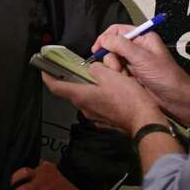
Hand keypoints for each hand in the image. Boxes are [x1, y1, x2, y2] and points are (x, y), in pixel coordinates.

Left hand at [42, 61, 165, 136]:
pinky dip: (98, 95)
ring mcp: (94, 116)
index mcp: (81, 96)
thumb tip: (93, 69)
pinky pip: (97, 104)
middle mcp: (84, 108)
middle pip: (71, 91)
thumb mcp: (110, 75)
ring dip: (87, 87)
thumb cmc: (128, 98)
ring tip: (97, 76)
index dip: (47, 77)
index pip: (56, 87)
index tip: (44, 70)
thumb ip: (97, 69)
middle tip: (74, 68)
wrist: (144, 121)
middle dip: (72, 79)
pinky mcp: (105, 120)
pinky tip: (109, 89)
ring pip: (85, 97)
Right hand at [92, 25, 189, 125]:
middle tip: (116, 67)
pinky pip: (117, 71)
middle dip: (111, 57)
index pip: (117, 30)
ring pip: (113, 59)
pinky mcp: (132, 73)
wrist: (174, 98)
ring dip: (115, 68)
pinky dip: (118, 76)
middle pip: (112, 46)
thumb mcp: (142, 57)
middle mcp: (137, 47)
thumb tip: (104, 39)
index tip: (97, 49)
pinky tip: (127, 81)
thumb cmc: (165, 76)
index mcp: (143, 37)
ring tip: (125, 76)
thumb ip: (121, 45)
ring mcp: (134, 61)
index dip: (105, 38)